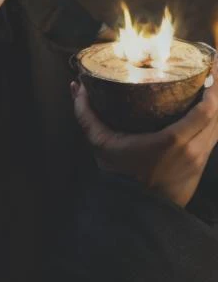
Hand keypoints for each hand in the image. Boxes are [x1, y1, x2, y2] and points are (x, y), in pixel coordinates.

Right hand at [71, 60, 217, 207]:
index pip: (207, 111)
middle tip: (214, 67)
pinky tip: (209, 110)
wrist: (136, 215)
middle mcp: (193, 150)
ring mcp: (199, 161)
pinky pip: (213, 139)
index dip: (214, 88)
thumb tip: (76, 87)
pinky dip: (214, 122)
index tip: (211, 66)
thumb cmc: (120, 177)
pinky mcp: (199, 170)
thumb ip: (87, 114)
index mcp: (173, 141)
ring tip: (213, 84)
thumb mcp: (101, 143)